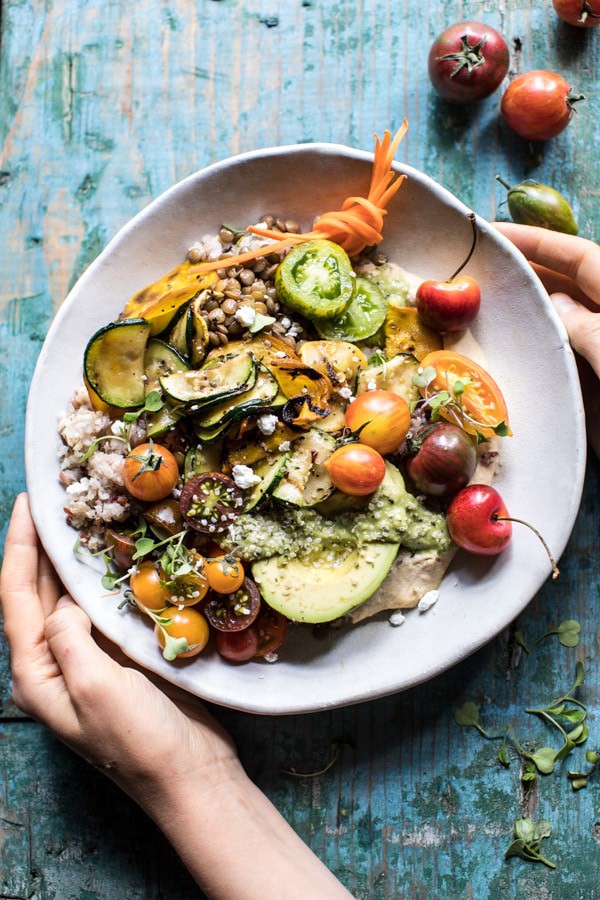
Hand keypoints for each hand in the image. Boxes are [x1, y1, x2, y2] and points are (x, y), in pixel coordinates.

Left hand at [0, 494, 239, 798]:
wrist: (189, 774)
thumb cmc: (138, 741)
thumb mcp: (95, 689)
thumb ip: (69, 637)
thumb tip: (66, 599)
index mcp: (35, 675)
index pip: (14, 598)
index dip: (19, 547)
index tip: (27, 503)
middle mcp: (53, 665)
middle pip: (36, 593)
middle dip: (42, 545)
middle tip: (55, 499)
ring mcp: (85, 661)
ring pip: (69, 598)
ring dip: (71, 559)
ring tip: (80, 516)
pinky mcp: (116, 659)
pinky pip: (101, 609)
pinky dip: (103, 579)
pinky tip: (116, 555)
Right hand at [494, 222, 599, 455]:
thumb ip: (583, 324)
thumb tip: (555, 304)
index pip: (578, 257)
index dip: (537, 241)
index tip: (494, 233)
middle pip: (566, 288)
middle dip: (525, 278)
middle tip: (477, 275)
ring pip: (558, 330)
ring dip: (523, 323)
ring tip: (478, 313)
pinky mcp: (596, 395)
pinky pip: (559, 370)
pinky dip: (533, 364)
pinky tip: (501, 361)